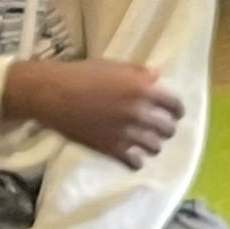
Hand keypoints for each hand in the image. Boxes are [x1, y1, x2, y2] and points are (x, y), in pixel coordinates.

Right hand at [2, 57, 183, 166]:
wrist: (52, 94)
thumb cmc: (81, 74)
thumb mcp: (113, 66)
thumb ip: (138, 73)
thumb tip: (157, 77)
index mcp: (142, 89)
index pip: (174, 105)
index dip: (177, 110)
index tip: (174, 113)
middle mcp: (139, 113)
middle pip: (167, 129)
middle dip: (166, 128)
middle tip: (159, 127)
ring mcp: (126, 133)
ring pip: (154, 148)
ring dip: (153, 145)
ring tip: (147, 142)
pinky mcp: (111, 149)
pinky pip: (135, 162)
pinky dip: (137, 161)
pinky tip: (133, 157)